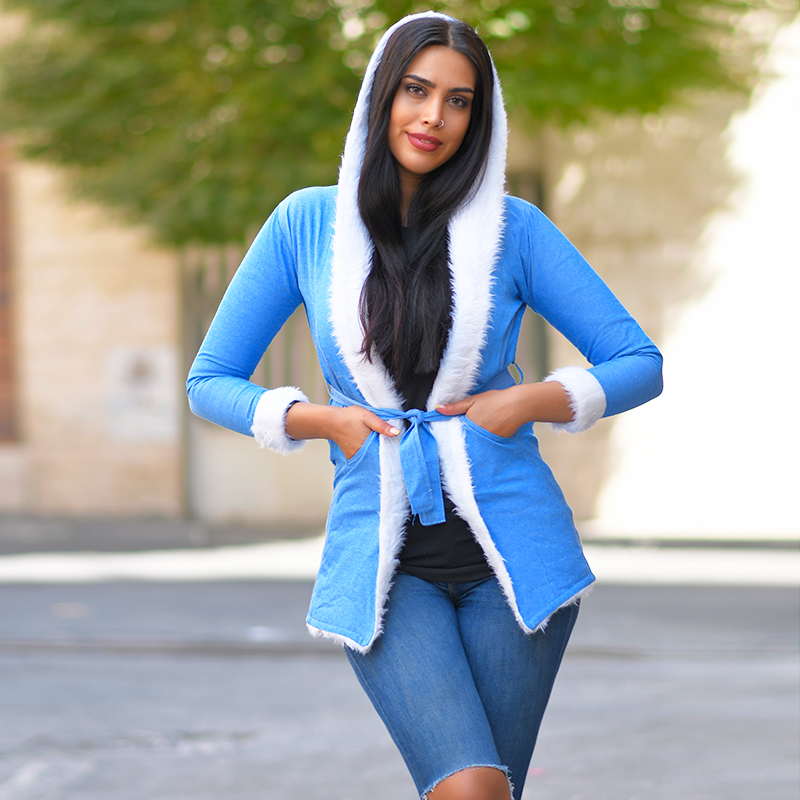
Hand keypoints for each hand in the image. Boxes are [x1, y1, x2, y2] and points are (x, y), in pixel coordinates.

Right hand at [285, 402, 398, 459]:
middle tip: (392, 448)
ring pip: (372, 458)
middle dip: (386, 453)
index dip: (392, 452)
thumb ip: (382, 425)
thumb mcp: (368, 417)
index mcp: (367, 447)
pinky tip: (373, 447)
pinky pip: (365, 457)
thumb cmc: (349, 417)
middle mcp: (361, 455)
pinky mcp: (352, 456)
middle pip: (378, 457)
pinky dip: (370, 454)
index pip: (384, 454)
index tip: (398, 449)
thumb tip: (397, 432)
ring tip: (384, 447)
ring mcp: (356, 457)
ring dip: (378, 453)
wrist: (331, 421)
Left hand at [436, 382, 573, 436]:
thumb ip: (454, 407)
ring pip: (476, 443)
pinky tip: (488, 432)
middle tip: (465, 432)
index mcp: (469, 426)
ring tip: (479, 430)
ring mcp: (488, 441)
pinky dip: (485, 440)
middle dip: (462, 438)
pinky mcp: (497, 443)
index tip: (449, 432)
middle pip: (465, 440)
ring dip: (474, 439)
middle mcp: (477, 437)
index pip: (455, 434)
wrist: (518, 404)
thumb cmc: (495, 400)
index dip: (453, 432)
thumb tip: (437, 409)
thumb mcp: (472, 401)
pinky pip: (486, 444)